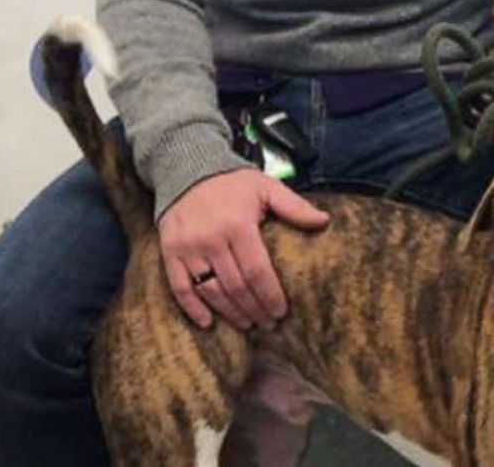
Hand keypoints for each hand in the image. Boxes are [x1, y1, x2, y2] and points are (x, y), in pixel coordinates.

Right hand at [159, 168, 329, 330]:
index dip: (270, 295)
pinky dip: (192, 308)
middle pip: (235, 286)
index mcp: (238, 225)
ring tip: (247, 325)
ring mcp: (187, 248)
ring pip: (210, 290)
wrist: (188, 169)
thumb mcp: (267, 188)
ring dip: (229, 312)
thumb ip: (294, 207)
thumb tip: (324, 221)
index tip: (281, 311)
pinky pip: (179, 287)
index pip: (257, 271)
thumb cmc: (233, 183)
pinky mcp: (169, 253)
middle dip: (254, 309)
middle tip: (268, 324)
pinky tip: (208, 323)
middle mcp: (211, 239)